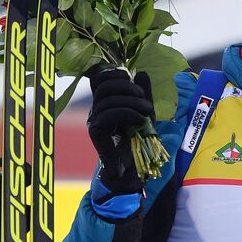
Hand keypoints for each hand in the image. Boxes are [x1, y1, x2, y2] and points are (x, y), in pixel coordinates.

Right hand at [86, 67, 152, 193]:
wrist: (132, 168)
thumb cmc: (138, 141)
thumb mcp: (144, 112)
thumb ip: (143, 93)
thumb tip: (141, 73)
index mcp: (105, 101)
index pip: (100, 78)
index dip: (114, 73)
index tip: (132, 80)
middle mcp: (96, 108)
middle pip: (103, 85)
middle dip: (126, 86)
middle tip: (143, 97)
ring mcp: (94, 119)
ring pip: (108, 99)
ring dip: (132, 101)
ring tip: (147, 111)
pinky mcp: (96, 131)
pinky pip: (108, 114)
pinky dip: (127, 112)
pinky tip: (139, 119)